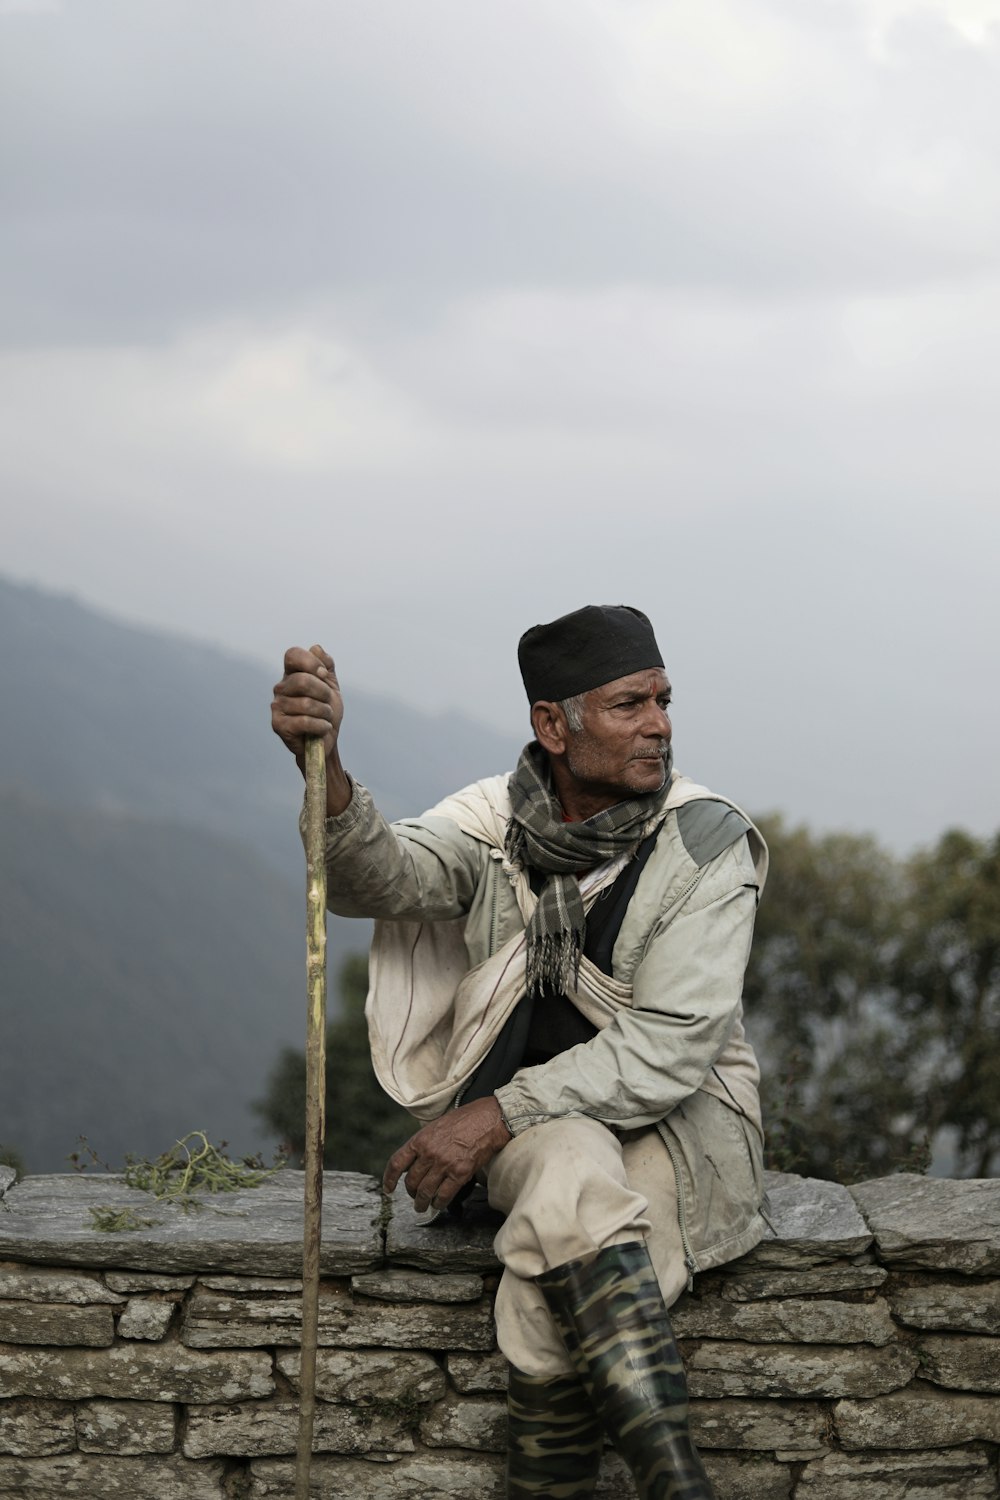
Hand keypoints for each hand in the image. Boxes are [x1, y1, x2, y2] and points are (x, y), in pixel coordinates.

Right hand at [271, 644, 342, 761]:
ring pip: (306, 704)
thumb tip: (316, 648)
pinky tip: (323, 728)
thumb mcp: (331, 686)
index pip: (292, 655)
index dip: (311, 662)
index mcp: (291, 675)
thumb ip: (326, 666)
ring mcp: (277, 706)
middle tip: (328, 703)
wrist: (326, 740)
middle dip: (324, 693)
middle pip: (302, 680)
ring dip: (325, 712)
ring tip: (325, 718)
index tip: (324, 675)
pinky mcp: (278, 725)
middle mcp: (280, 688)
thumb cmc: (326, 712)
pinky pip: (304, 721)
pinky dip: (321, 726)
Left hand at [383, 1096, 511, 1212]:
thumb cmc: (464, 1120)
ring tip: (423, 1206)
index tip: (388, 1189)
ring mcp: (444, 1164)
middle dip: (411, 1193)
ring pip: (425, 1192)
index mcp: (420, 1140)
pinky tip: (438, 1204)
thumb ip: (424, 1143)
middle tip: (414, 1197)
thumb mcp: (436, 1126)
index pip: (397, 1163)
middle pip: (411, 1182)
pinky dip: (439, 1203)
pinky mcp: (460, 1173)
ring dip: (422, 1203)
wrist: (489, 1120)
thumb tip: (415, 1161)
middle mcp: (429, 1153)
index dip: (389, 1179)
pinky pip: (443, 1195)